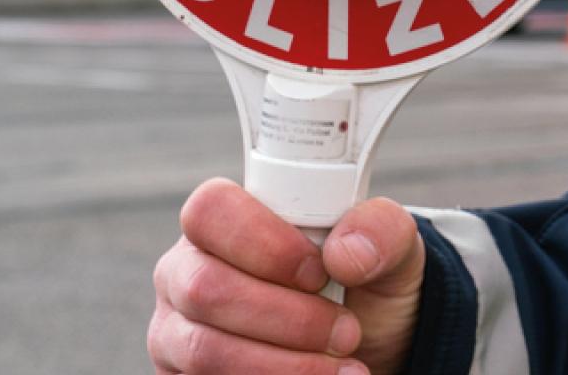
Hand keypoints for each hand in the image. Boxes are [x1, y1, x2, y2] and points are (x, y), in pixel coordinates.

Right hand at [149, 178, 426, 373]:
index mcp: (224, 223)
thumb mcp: (391, 253)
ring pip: (205, 349)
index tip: (321, 274)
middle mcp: (186, 273)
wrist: (362, 350)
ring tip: (342, 366)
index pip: (211, 209)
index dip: (265, 243)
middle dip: (288, 317)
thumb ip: (382, 231)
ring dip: (284, 364)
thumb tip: (346, 252)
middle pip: (205, 287)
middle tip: (347, 331)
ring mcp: (176, 331)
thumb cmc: (362, 288)